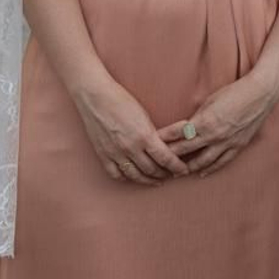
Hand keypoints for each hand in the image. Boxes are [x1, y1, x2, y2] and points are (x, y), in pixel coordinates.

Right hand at [73, 77, 189, 184]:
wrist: (95, 97)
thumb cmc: (122, 100)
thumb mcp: (145, 115)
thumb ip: (156, 132)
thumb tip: (172, 142)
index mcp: (144, 136)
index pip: (166, 158)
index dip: (177, 167)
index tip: (183, 170)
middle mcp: (130, 148)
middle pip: (152, 169)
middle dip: (165, 174)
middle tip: (172, 174)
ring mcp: (115, 154)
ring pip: (135, 176)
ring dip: (148, 180)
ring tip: (157, 180)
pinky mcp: (103, 155)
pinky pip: (116, 174)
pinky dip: (126, 178)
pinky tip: (133, 177)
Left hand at [159, 69, 278, 177]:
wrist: (261, 93)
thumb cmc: (235, 92)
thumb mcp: (210, 101)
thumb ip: (197, 117)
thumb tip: (185, 128)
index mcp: (204, 122)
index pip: (177, 134)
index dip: (163, 139)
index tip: (151, 143)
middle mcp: (214, 135)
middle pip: (185, 151)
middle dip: (169, 157)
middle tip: (156, 163)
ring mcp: (227, 143)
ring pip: (202, 162)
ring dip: (187, 168)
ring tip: (175, 172)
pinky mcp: (238, 146)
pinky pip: (221, 162)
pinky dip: (209, 169)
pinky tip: (200, 173)